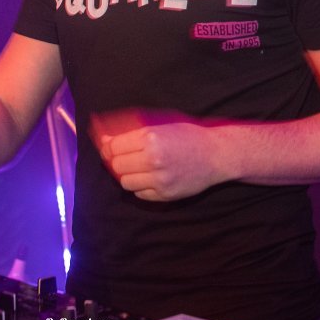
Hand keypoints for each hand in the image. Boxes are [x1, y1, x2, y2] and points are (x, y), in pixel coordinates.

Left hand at [90, 108, 229, 200]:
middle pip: (117, 165)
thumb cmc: (187, 135)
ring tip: (140, 168)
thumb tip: (103, 138)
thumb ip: (131, 131)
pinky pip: (139, 194)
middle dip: (118, 161)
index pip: (113, 146)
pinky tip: (151, 177)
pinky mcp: (165, 194)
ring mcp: (160, 179)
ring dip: (128, 175)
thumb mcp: (160, 125)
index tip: (112, 147)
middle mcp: (154, 159)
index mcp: (151, 137)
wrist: (216, 155)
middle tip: (127, 158)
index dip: (109, 147)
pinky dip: (141, 187)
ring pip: (125, 182)